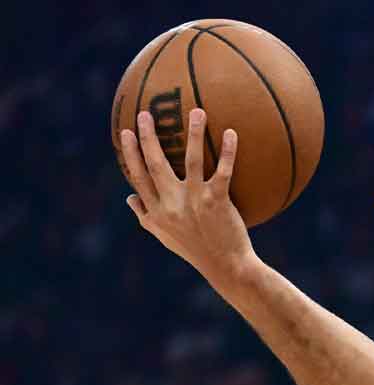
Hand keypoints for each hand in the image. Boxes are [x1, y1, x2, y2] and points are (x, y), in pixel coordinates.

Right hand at [120, 108, 253, 278]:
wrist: (226, 267)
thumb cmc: (197, 250)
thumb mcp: (164, 236)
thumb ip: (145, 216)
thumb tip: (129, 196)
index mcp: (156, 211)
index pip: (138, 177)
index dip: (130, 154)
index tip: (124, 132)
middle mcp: (171, 204)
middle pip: (155, 164)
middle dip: (148, 137)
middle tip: (146, 112)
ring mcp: (194, 202)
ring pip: (190, 160)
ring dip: (192, 134)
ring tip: (196, 111)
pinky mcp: (217, 202)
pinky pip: (222, 171)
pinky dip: (228, 152)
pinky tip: (231, 133)